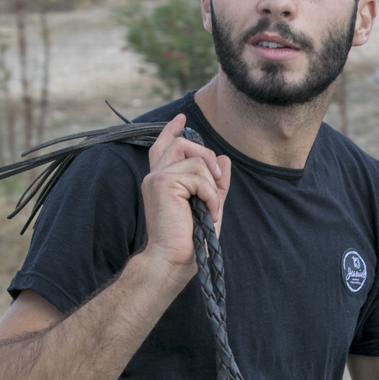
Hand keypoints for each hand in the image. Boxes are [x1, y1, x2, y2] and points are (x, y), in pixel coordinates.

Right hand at [140, 113, 231, 279]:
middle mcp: (155, 176)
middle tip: (218, 180)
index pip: (162, 147)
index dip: (171, 131)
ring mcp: (157, 178)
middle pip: (182, 145)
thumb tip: (223, 158)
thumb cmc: (189, 242)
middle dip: (207, 157)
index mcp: (160, 182)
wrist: (173, 261)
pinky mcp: (163, 182)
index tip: (181, 118)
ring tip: (209, 208)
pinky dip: (211, 194)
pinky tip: (208, 211)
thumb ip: (215, 184)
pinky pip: (200, 176)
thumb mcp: (208, 207)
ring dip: (212, 185)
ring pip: (196, 160)